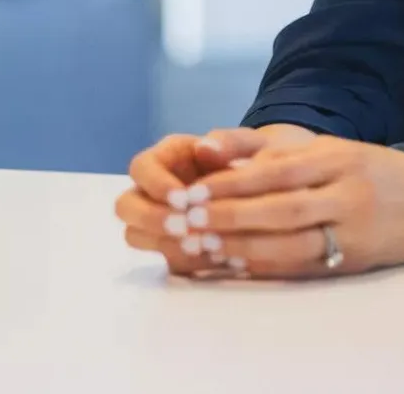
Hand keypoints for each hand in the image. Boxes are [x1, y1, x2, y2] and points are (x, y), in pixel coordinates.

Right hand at [115, 127, 315, 275]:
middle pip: (126, 207)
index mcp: (167, 158)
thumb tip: (205, 146)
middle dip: (151, 219)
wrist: (277, 187)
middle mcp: (155, 190)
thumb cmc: (257, 158)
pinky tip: (219, 260)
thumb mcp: (251, 144)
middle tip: (184, 228)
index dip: (155, 184)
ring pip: (138, 236)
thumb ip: (229, 142)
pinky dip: (189, 262)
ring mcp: (161, 220)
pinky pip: (168, 259)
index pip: (141, 168)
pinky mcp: (176, 247)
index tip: (183, 198)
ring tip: (203, 248)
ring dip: (165, 244)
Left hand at [177, 137, 403, 279]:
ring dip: (244, 247)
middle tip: (190, 221)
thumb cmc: (378, 172)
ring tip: (207, 247)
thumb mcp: (339, 149)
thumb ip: (289, 157)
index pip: (278, 170)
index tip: (197, 190)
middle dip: (231, 216)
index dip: (234, 182)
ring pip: (292, 242)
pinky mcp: (355, 259)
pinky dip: (269, 266)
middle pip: (280, 208)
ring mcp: (353, 229)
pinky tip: (239, 265)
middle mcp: (346, 192)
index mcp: (338, 158)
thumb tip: (230, 165)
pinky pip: (304, 265)